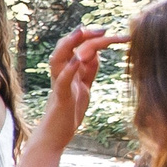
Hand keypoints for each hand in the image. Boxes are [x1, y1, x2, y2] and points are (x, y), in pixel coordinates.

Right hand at [40, 27, 121, 148]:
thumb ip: (87, 72)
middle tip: (104, 29)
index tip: (112, 32)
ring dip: (69, 44)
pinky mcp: (60, 99)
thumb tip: (95, 54)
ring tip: (82, 32)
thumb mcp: (83, 89)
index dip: (93, 38)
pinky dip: (69, 69)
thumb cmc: (68, 114)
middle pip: (67, 47)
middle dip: (84, 35)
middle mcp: (61, 75)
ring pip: (58, 59)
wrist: (54, 138)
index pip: (78, 48)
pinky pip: (62, 81)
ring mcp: (59, 86)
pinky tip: (78, 59)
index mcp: (68, 72)